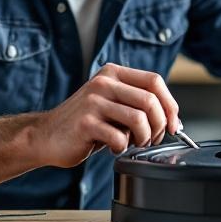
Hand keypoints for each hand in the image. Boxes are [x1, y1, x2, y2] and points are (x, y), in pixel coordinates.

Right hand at [31, 63, 180, 167]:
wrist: (46, 135)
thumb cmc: (86, 123)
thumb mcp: (112, 103)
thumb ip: (137, 103)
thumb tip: (172, 119)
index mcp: (113, 73)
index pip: (154, 81)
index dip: (170, 104)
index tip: (174, 124)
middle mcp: (103, 82)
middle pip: (150, 101)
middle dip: (159, 126)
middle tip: (152, 139)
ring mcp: (93, 101)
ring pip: (139, 119)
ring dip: (143, 138)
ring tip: (133, 144)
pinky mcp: (85, 122)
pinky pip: (119, 138)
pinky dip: (122, 148)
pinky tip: (114, 148)